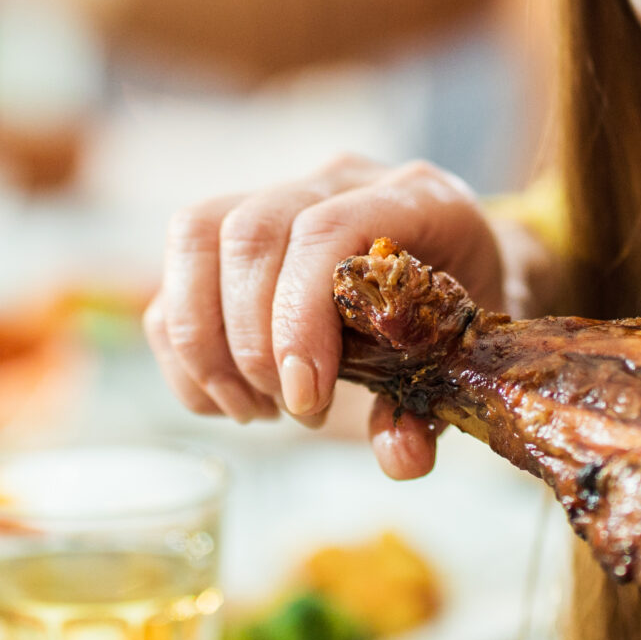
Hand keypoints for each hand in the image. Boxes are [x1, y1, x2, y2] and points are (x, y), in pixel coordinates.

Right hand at [142, 155, 512, 478]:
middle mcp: (341, 181)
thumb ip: (427, 411)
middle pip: (250, 231)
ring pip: (197, 234)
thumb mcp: (462, 363)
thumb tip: (399, 458)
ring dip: (204, 340)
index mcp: (415, 197)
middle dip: (251, 338)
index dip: (298, 315)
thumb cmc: (461, 318)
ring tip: (252, 407)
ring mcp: (285, 195)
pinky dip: (185, 350)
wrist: (462, 277)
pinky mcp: (238, 229)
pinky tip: (230, 397)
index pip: (327, 231)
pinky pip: (178, 273)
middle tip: (287, 408)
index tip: (303, 394)